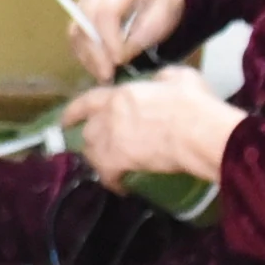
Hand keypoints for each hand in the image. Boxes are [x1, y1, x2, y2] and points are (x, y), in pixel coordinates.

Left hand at [62, 67, 243, 187]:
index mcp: (121, 95)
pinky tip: (121, 187)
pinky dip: (112, 182)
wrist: (197, 131)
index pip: (87, 101)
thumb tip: (159, 82)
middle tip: (99, 149)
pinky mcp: (119, 161)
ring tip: (110, 168)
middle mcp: (110, 116)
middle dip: (93, 140)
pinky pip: (107, 175)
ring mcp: (112, 139)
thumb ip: (162, 79)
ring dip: (99, 161)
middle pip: (89, 131)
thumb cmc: (192, 104)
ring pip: (92, 153)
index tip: (67, 120)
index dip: (74, 112)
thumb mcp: (179, 78)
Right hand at [71, 0, 186, 81]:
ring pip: (76, 30)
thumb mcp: (160, 22)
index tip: (119, 61)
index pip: (107, 11)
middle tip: (107, 75)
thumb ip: (139, 39)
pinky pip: (75, 37)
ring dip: (88, 57)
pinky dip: (84, 55)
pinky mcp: (80, 12)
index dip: (109, 39)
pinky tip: (98, 68)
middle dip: (95, 52)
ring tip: (103, 75)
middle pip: (86, 20)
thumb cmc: (161, 8)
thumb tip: (116, 59)